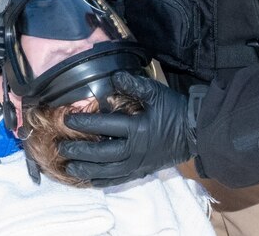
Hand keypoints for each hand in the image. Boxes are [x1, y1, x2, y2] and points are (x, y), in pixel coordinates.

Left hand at [58, 71, 198, 186]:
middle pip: (101, 154)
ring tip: (69, 168)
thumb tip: (114, 76)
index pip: (104, 126)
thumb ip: (134, 85)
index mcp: (137, 129)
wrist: (197, 132)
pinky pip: (120, 180)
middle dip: (80, 151)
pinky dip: (104, 182)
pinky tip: (90, 181)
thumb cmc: (175, 110)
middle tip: (61, 147)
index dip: (84, 123)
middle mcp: (134, 150)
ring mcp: (138, 164)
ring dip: (87, 170)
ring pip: (108, 171)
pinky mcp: (142, 171)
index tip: (67, 120)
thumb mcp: (156, 93)